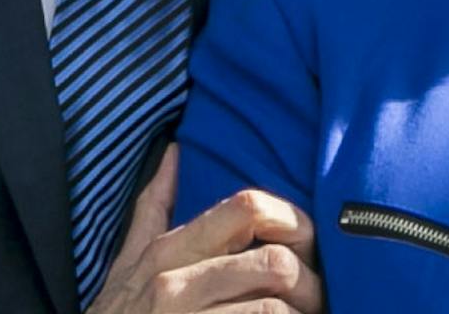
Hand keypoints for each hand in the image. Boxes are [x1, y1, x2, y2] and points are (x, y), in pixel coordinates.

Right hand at [88, 146, 325, 313]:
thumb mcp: (127, 263)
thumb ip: (154, 208)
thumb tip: (174, 151)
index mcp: (167, 250)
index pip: (246, 209)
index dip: (292, 220)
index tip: (308, 244)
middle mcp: (175, 283)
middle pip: (274, 263)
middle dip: (311, 282)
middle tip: (321, 297)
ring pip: (274, 308)